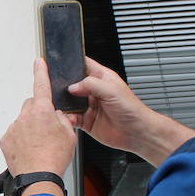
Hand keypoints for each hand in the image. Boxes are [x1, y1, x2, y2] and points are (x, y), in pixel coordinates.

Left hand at [0, 59, 77, 175]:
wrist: (38, 178)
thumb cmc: (55, 158)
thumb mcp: (70, 136)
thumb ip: (63, 120)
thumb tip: (57, 116)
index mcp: (43, 111)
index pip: (41, 85)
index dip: (41, 71)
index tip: (38, 62)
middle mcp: (26, 117)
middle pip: (32, 105)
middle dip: (39, 111)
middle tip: (48, 129)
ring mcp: (14, 128)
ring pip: (23, 121)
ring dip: (30, 128)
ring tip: (40, 145)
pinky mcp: (6, 140)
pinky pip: (15, 134)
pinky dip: (21, 139)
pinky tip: (30, 150)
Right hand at [68, 57, 194, 166]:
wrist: (137, 132)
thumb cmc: (132, 109)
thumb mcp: (111, 90)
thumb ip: (90, 84)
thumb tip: (72, 86)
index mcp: (102, 78)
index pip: (84, 65)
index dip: (73, 63)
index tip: (60, 64)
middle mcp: (95, 91)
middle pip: (73, 84)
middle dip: (64, 86)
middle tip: (57, 89)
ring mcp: (90, 106)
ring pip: (70, 102)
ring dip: (65, 104)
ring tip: (62, 105)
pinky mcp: (87, 121)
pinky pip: (72, 118)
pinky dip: (68, 118)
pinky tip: (70, 118)